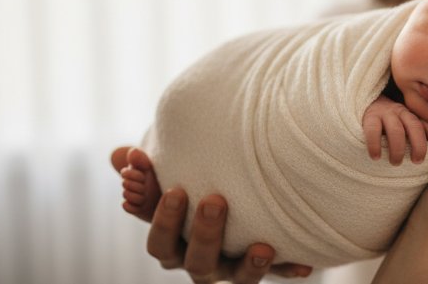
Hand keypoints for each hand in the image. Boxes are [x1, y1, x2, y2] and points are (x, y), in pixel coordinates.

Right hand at [110, 147, 312, 283]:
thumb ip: (145, 169)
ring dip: (248, 265)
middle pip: (193, 260)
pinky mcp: (262, 265)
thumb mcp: (168, 172)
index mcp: (172, 243)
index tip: (174, 188)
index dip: (161, 219)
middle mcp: (199, 261)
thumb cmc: (189, 182)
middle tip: (215, 200)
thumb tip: (120, 156)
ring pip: (235, 276)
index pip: (159, 241)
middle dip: (204, 233)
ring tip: (262, 246)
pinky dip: (289, 269)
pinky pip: (277, 273)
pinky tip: (307, 266)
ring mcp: (231, 267)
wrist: (231, 193)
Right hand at [362, 95, 427, 163]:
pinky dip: (375, 145)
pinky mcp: (369, 117)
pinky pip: (373, 131)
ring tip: (396, 162)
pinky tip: (376, 156)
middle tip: (417, 161)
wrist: (365, 105)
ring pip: (396, 130)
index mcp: (412, 116)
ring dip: (398, 149)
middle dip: (419, 145)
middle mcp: (401, 112)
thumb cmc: (388, 124)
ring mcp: (385, 113)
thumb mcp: (404, 127)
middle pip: (415, 126)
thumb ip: (416, 135)